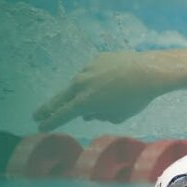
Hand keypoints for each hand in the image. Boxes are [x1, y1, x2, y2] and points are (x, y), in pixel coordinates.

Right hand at [31, 52, 167, 130]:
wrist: (150, 71)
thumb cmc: (136, 98)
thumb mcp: (119, 115)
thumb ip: (100, 116)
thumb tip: (90, 113)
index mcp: (85, 102)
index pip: (61, 115)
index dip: (50, 122)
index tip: (41, 126)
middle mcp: (81, 84)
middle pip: (59, 98)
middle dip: (47, 109)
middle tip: (36, 115)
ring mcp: (88, 69)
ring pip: (78, 84)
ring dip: (78, 92)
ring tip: (89, 98)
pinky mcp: (97, 59)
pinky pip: (92, 72)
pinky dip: (96, 79)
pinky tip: (109, 81)